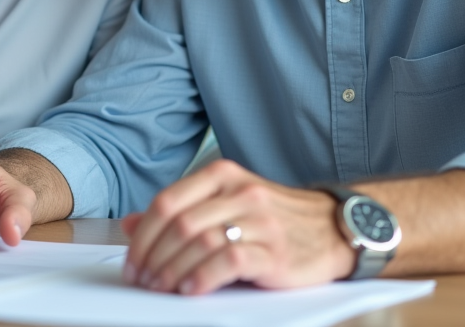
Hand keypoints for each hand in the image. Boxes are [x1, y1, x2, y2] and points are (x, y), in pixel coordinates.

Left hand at [122, 159, 355, 294]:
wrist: (334, 228)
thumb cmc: (275, 219)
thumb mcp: (225, 205)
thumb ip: (181, 212)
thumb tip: (130, 225)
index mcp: (222, 175)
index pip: (168, 202)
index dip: (142, 234)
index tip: (132, 261)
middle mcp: (240, 192)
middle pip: (180, 224)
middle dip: (153, 257)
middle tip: (143, 280)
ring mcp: (259, 220)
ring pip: (200, 242)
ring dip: (172, 270)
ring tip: (162, 287)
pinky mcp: (274, 250)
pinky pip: (229, 261)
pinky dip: (203, 277)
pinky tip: (191, 289)